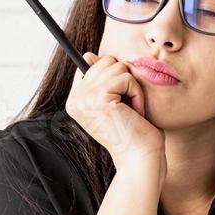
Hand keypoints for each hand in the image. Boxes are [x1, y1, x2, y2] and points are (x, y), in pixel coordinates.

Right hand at [65, 51, 164, 176]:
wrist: (139, 159)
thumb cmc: (134, 133)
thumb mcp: (115, 102)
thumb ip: (102, 79)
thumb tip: (88, 54)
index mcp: (75, 101)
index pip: (89, 64)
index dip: (110, 76)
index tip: (119, 100)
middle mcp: (75, 99)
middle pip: (105, 61)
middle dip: (125, 81)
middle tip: (127, 108)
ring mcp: (84, 98)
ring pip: (117, 66)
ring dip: (133, 88)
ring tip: (130, 112)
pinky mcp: (98, 98)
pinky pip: (126, 78)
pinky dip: (137, 94)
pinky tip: (134, 114)